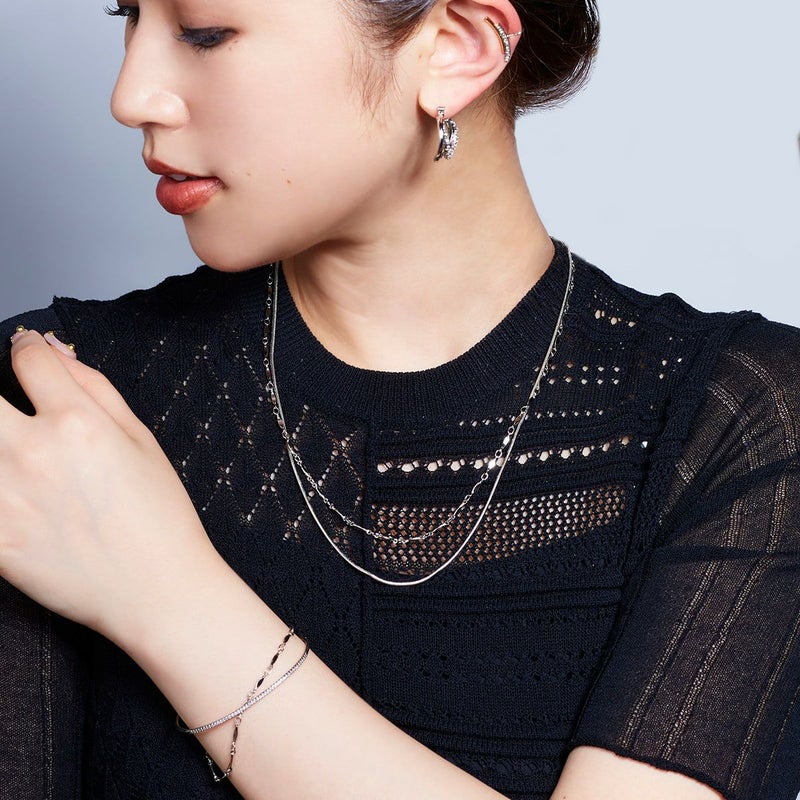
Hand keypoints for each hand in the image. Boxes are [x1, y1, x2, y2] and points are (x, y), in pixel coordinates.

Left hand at [0, 329, 218, 642]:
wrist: (157, 590)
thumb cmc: (159, 516)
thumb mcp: (142, 440)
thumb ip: (95, 387)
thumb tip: (52, 349)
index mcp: (78, 424)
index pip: (27, 359)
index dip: (24, 348)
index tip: (25, 355)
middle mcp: (33, 454)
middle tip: (9, 410)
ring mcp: (5, 499)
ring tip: (11, 447)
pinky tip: (11, 485)